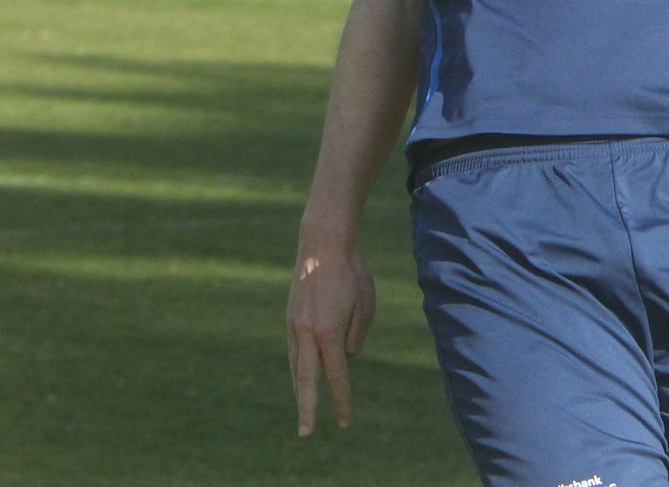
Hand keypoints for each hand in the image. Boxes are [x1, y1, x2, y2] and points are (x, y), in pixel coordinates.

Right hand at [287, 240, 376, 436]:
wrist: (323, 245)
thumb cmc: (353, 273)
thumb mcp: (366, 305)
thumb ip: (356, 336)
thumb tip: (345, 357)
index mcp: (329, 332)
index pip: (337, 376)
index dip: (342, 401)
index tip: (345, 423)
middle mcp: (307, 333)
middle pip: (305, 381)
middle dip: (307, 409)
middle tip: (306, 435)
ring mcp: (294, 326)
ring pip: (296, 366)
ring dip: (300, 390)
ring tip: (305, 411)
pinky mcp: (290, 318)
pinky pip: (293, 350)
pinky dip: (297, 367)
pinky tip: (300, 376)